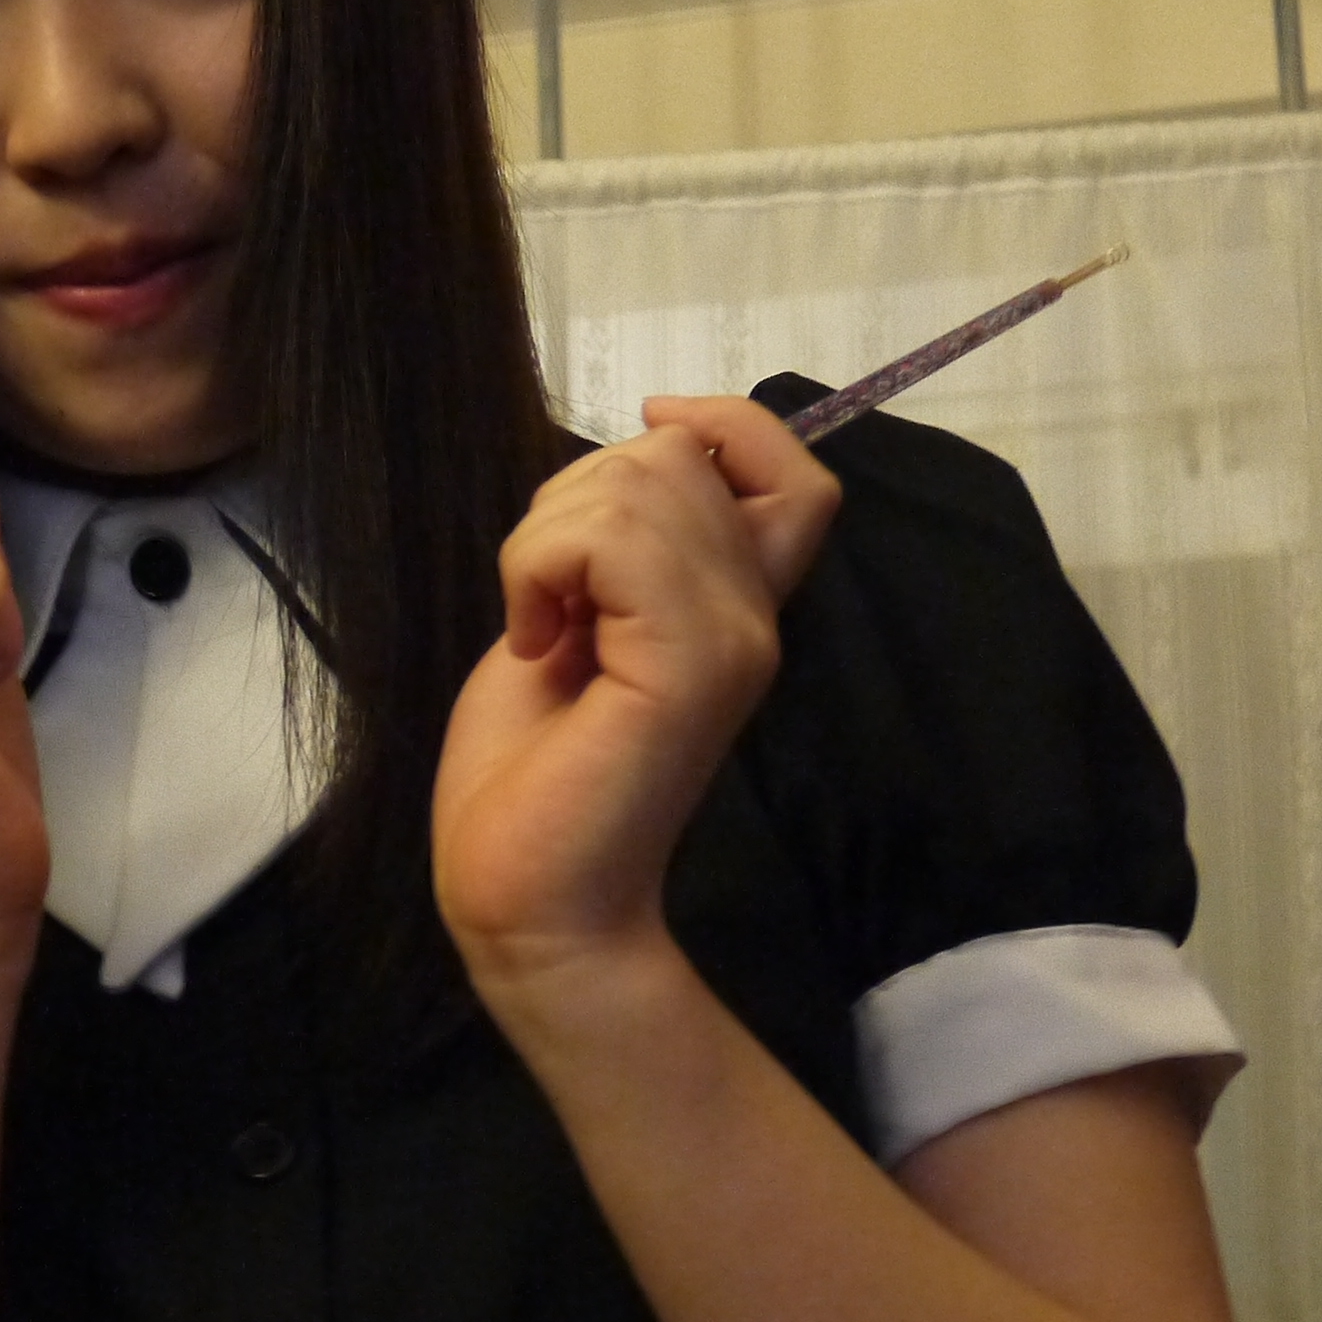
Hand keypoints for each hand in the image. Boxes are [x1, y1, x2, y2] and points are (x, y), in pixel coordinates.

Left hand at [433, 397, 838, 994]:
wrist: (526, 898)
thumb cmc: (530, 776)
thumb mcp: (570, 620)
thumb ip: (614, 549)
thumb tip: (626, 469)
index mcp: (731, 608)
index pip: (795, 474)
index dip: (727, 424)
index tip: (648, 434)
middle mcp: (753, 618)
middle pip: (685, 456)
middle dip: (578, 492)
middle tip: (547, 593)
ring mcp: (731, 640)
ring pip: (643, 481)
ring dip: (548, 534)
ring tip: (541, 624)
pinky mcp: (689, 665)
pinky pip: (612, 536)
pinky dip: (541, 564)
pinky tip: (536, 638)